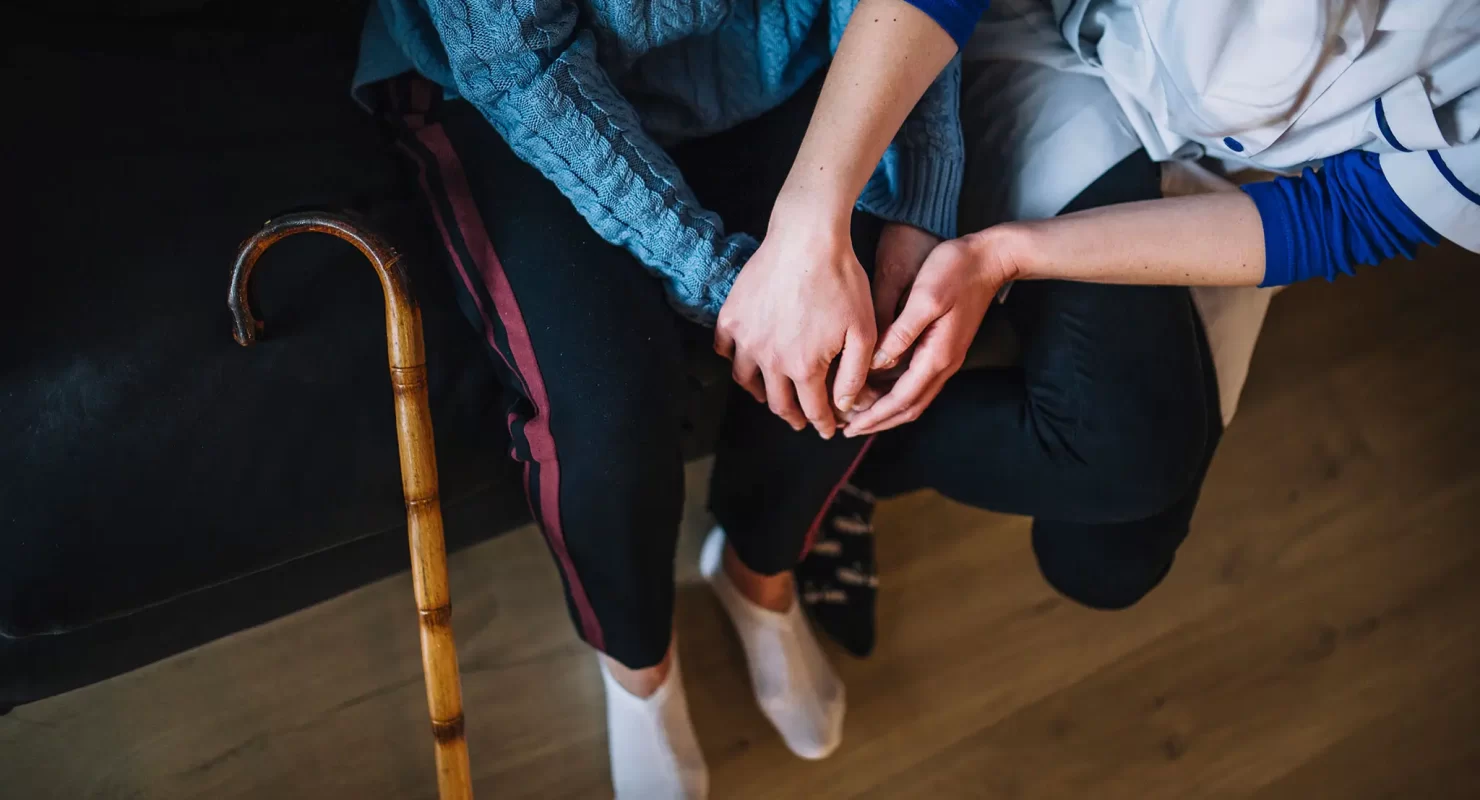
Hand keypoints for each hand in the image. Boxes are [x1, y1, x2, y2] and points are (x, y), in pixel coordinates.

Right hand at [715, 215, 875, 438]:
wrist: (807, 238)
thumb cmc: (842, 281)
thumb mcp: (863, 330)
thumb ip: (854, 374)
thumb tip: (845, 406)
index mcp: (804, 367)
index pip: (813, 409)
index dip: (822, 424)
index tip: (827, 430)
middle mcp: (769, 359)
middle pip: (778, 403)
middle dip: (794, 417)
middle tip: (802, 421)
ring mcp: (746, 338)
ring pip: (747, 381)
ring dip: (762, 394)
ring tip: (772, 396)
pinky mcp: (731, 317)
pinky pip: (724, 350)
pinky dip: (734, 361)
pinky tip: (746, 360)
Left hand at [843, 230, 1018, 436]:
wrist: (990, 258)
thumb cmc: (956, 271)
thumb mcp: (925, 298)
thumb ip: (901, 333)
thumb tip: (878, 363)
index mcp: (937, 355)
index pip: (901, 399)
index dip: (874, 416)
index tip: (850, 427)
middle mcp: (944, 364)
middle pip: (909, 408)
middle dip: (879, 421)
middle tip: (849, 429)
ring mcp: (947, 357)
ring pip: (915, 398)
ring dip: (888, 411)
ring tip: (860, 415)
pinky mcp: (945, 348)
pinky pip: (919, 383)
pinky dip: (898, 394)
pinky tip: (881, 389)